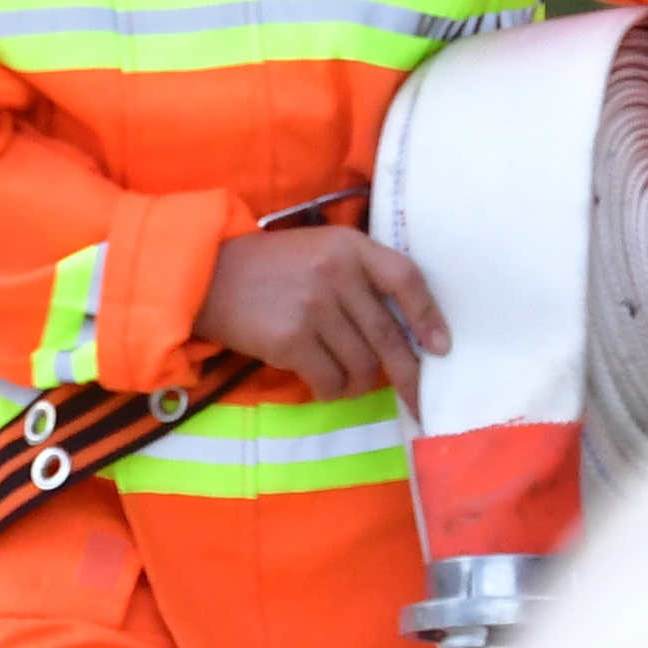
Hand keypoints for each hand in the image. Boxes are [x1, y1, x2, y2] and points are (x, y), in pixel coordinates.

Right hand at [193, 226, 445, 399]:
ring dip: (360, 384)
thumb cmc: (272, 270)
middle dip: (408, 376)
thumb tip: (409, 335)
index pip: (405, 277)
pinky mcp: (290, 339)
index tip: (441, 349)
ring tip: (346, 381)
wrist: (207, 277)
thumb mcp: (320, 253)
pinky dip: (332, 391)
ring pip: (361, 365)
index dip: (429, 316)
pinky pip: (330, 380)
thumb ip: (360, 278)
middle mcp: (336, 273)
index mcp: (349, 247)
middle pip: (388, 335)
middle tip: (419, 401)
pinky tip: (322, 384)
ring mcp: (312, 306)